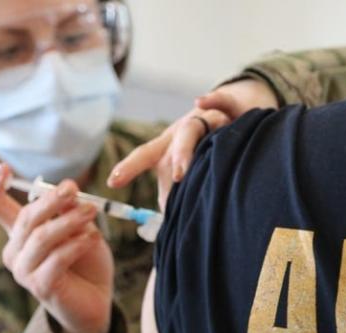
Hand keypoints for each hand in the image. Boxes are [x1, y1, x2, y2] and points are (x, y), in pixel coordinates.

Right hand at [0, 164, 114, 332]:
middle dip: (51, 200)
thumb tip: (67, 190)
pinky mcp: (39, 286)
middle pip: (25, 218)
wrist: (95, 299)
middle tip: (74, 189)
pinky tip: (93, 238)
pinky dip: (77, 245)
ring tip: (92, 212)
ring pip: (42, 237)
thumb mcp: (79, 228)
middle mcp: (15, 251)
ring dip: (68, 221)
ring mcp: (23, 271)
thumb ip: (68, 212)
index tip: (3, 168)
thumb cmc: (85, 260)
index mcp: (19, 233)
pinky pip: (57, 259)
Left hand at [107, 79, 278, 209]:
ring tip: (180, 173)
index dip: (128, 168)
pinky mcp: (227, 110)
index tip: (112, 181)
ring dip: (182, 151)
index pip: (143, 157)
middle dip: (157, 171)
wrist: (234, 113)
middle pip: (163, 147)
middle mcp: (179, 133)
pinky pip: (221, 102)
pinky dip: (212, 100)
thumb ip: (178, 189)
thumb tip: (168, 219)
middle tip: (164, 199)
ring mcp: (202, 120)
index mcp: (167, 147)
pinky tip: (201, 101)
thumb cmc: (206, 147)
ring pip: (188, 132)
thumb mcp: (190, 166)